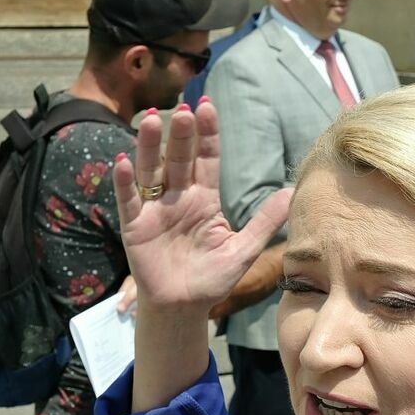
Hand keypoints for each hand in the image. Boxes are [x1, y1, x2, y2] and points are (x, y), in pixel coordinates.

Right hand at [113, 98, 291, 312]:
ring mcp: (155, 210)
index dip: (207, 135)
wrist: (183, 308)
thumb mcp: (243, 249)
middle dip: (181, 135)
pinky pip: (128, 201)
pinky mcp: (135, 227)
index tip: (207, 106)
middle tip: (184, 110)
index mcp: (204, 199)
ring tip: (151, 120)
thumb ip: (264, 221)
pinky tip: (123, 162)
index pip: (207, 159)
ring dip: (149, 146)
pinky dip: (125, 183)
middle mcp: (178, 198)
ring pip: (151, 171)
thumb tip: (291, 190)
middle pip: (179, 159)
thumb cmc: (211, 279)